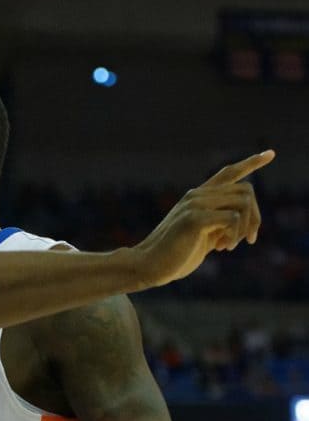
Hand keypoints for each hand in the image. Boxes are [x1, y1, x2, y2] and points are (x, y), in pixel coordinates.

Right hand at [134, 150, 272, 286]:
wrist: (149, 266)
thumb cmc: (176, 255)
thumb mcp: (204, 236)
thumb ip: (221, 224)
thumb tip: (245, 221)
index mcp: (198, 197)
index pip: (229, 173)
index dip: (251, 163)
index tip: (270, 153)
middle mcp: (196, 195)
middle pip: (246, 190)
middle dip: (256, 217)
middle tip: (250, 240)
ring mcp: (194, 204)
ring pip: (243, 202)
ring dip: (246, 227)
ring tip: (231, 246)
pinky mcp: (194, 218)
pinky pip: (233, 217)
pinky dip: (235, 235)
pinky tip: (222, 248)